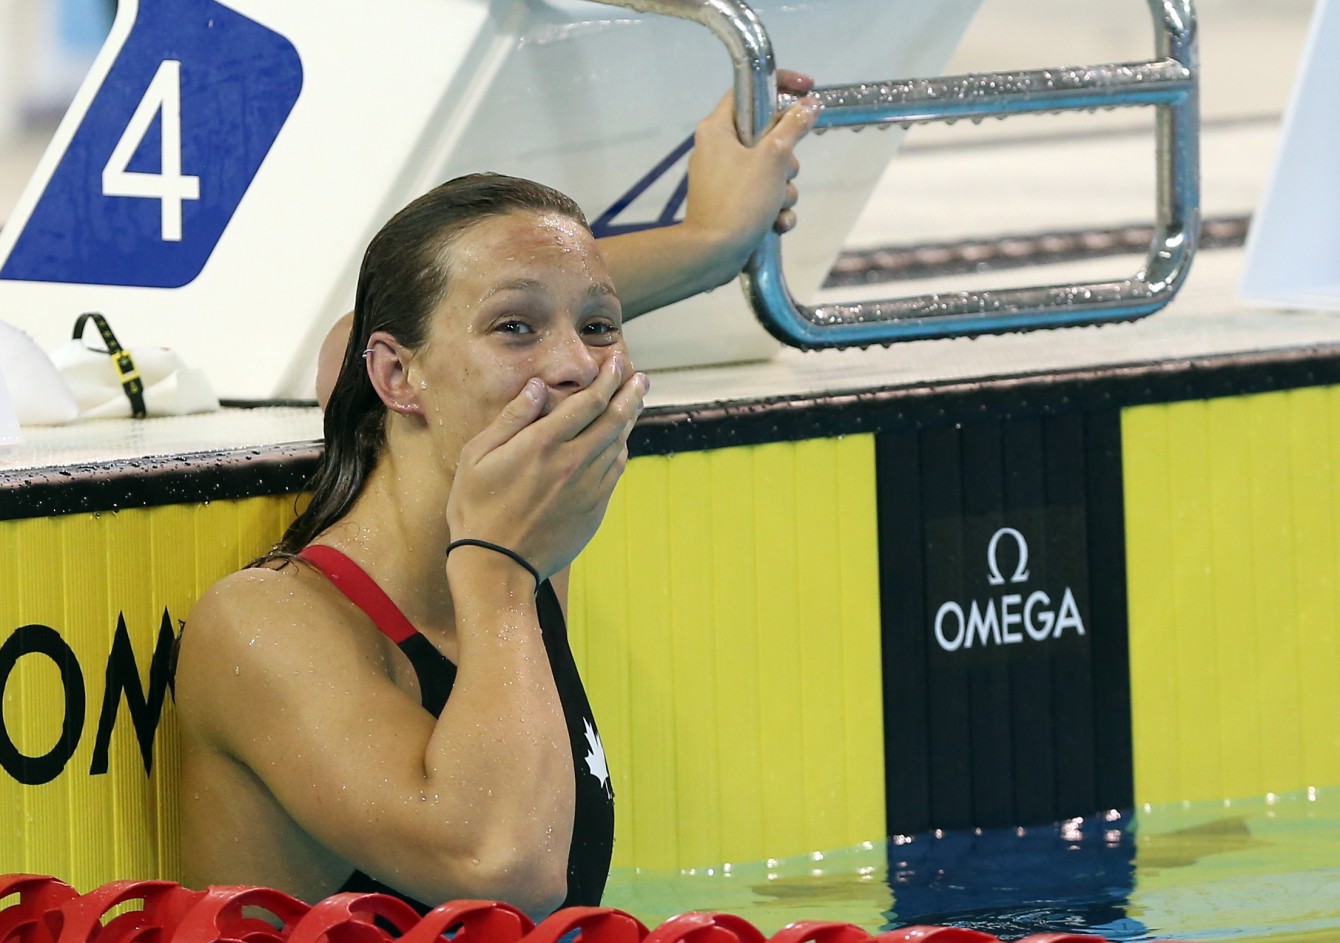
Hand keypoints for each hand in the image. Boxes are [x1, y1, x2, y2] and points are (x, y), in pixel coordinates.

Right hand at [445, 357, 647, 581]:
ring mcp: (588, 488)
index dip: (607, 378)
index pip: (588, 401)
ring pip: (619, 444)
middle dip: (630, 393)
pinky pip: (615, 471)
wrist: (496, 566)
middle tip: (640, 377)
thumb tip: (537, 387)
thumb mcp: (478, 457)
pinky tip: (619, 442)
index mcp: (543, 444)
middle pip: (615, 419)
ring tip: (635, 401)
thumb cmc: (477, 509)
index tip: (615, 362)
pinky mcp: (595, 510)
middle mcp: (573, 463)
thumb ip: (511, 418)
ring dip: (630, 419)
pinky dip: (621, 450)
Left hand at [682, 69, 819, 267]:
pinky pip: (763, 197)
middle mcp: (718, 149)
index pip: (749, 90)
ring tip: (776, 205)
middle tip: (784, 172)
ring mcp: (724, 178)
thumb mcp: (773, 158)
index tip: (807, 89)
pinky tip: (776, 224)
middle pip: (767, 136)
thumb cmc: (739, 200)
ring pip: (771, 171)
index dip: (780, 85)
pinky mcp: (732, 204)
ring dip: (784, 190)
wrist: (713, 253)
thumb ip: (793, 127)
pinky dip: (774, 210)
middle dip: (787, 160)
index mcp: (718, 128)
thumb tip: (810, 104)